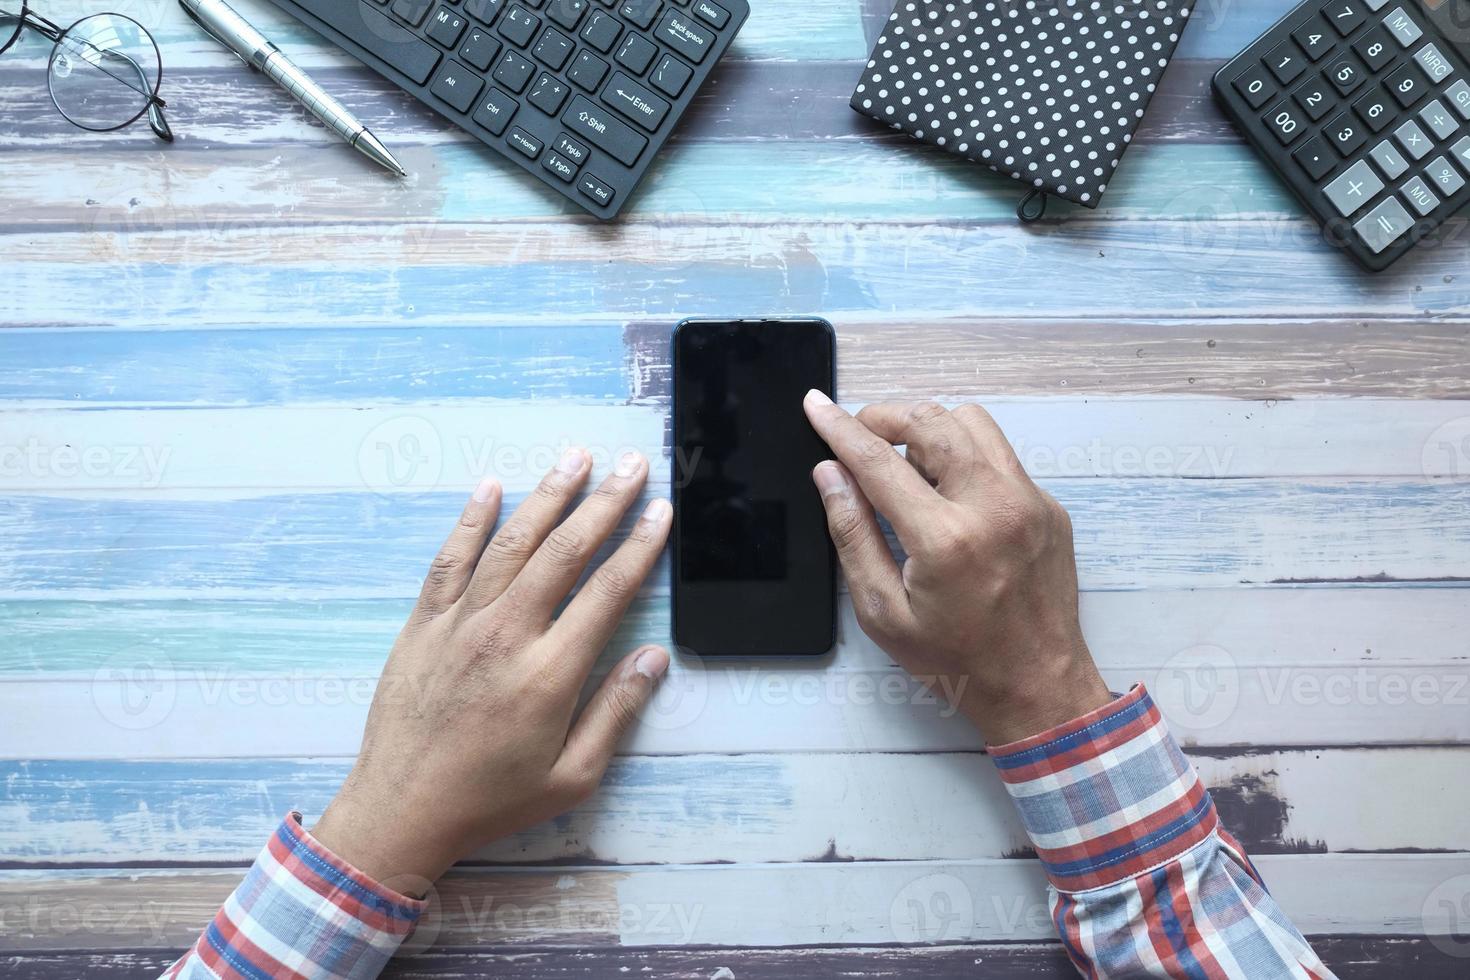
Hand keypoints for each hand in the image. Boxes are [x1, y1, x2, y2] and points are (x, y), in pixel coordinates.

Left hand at [311, 448, 671, 885]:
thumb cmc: (490, 800)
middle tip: (632, 466)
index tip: (661, 513)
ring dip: (547, 496)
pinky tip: (491, 488)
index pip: (607, 591)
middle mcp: (506, 636)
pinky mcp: (423, 625)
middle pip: (565, 552)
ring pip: (511, 544)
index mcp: (549, 674)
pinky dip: (472, 521)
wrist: (400, 811)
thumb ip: (616, 712)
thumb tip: (653, 659)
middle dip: (604, 503)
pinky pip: (450, 560)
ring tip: (576, 458)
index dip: (639, 547)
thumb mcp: (572, 776)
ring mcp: (460, 625)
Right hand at [802, 393, 1110, 744]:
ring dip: (930, 428)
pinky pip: (1000, 454)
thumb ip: (853, 535)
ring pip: (972, 422)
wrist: (1036, 684)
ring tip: (906, 464)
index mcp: (946, 539)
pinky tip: (947, 493)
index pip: (879, 461)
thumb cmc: (958, 659)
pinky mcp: (1047, 506)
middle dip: (885, 417)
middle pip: (931, 420)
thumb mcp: (883, 611)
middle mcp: (994, 507)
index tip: (817, 406)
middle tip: (860, 434)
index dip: (840, 429)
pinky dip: (965, 456)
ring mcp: (1029, 502)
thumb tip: (831, 475)